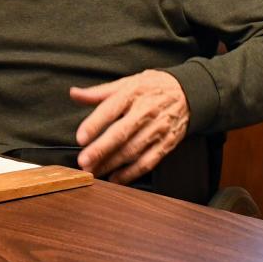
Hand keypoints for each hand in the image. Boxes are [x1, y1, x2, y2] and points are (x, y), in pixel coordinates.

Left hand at [71, 70, 188, 184]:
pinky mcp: (166, 144)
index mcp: (132, 93)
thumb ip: (99, 92)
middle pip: (121, 133)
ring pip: (132, 151)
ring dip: (111, 164)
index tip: (80, 137)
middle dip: (101, 149)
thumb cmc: (152, 87)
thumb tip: (74, 94)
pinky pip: (148, 162)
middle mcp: (145, 112)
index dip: (95, 124)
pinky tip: (116, 178)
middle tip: (83, 161)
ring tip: (93, 171)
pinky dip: (131, 173)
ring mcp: (157, 129)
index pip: (111, 109)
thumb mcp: (127, 82)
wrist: (188, 93)